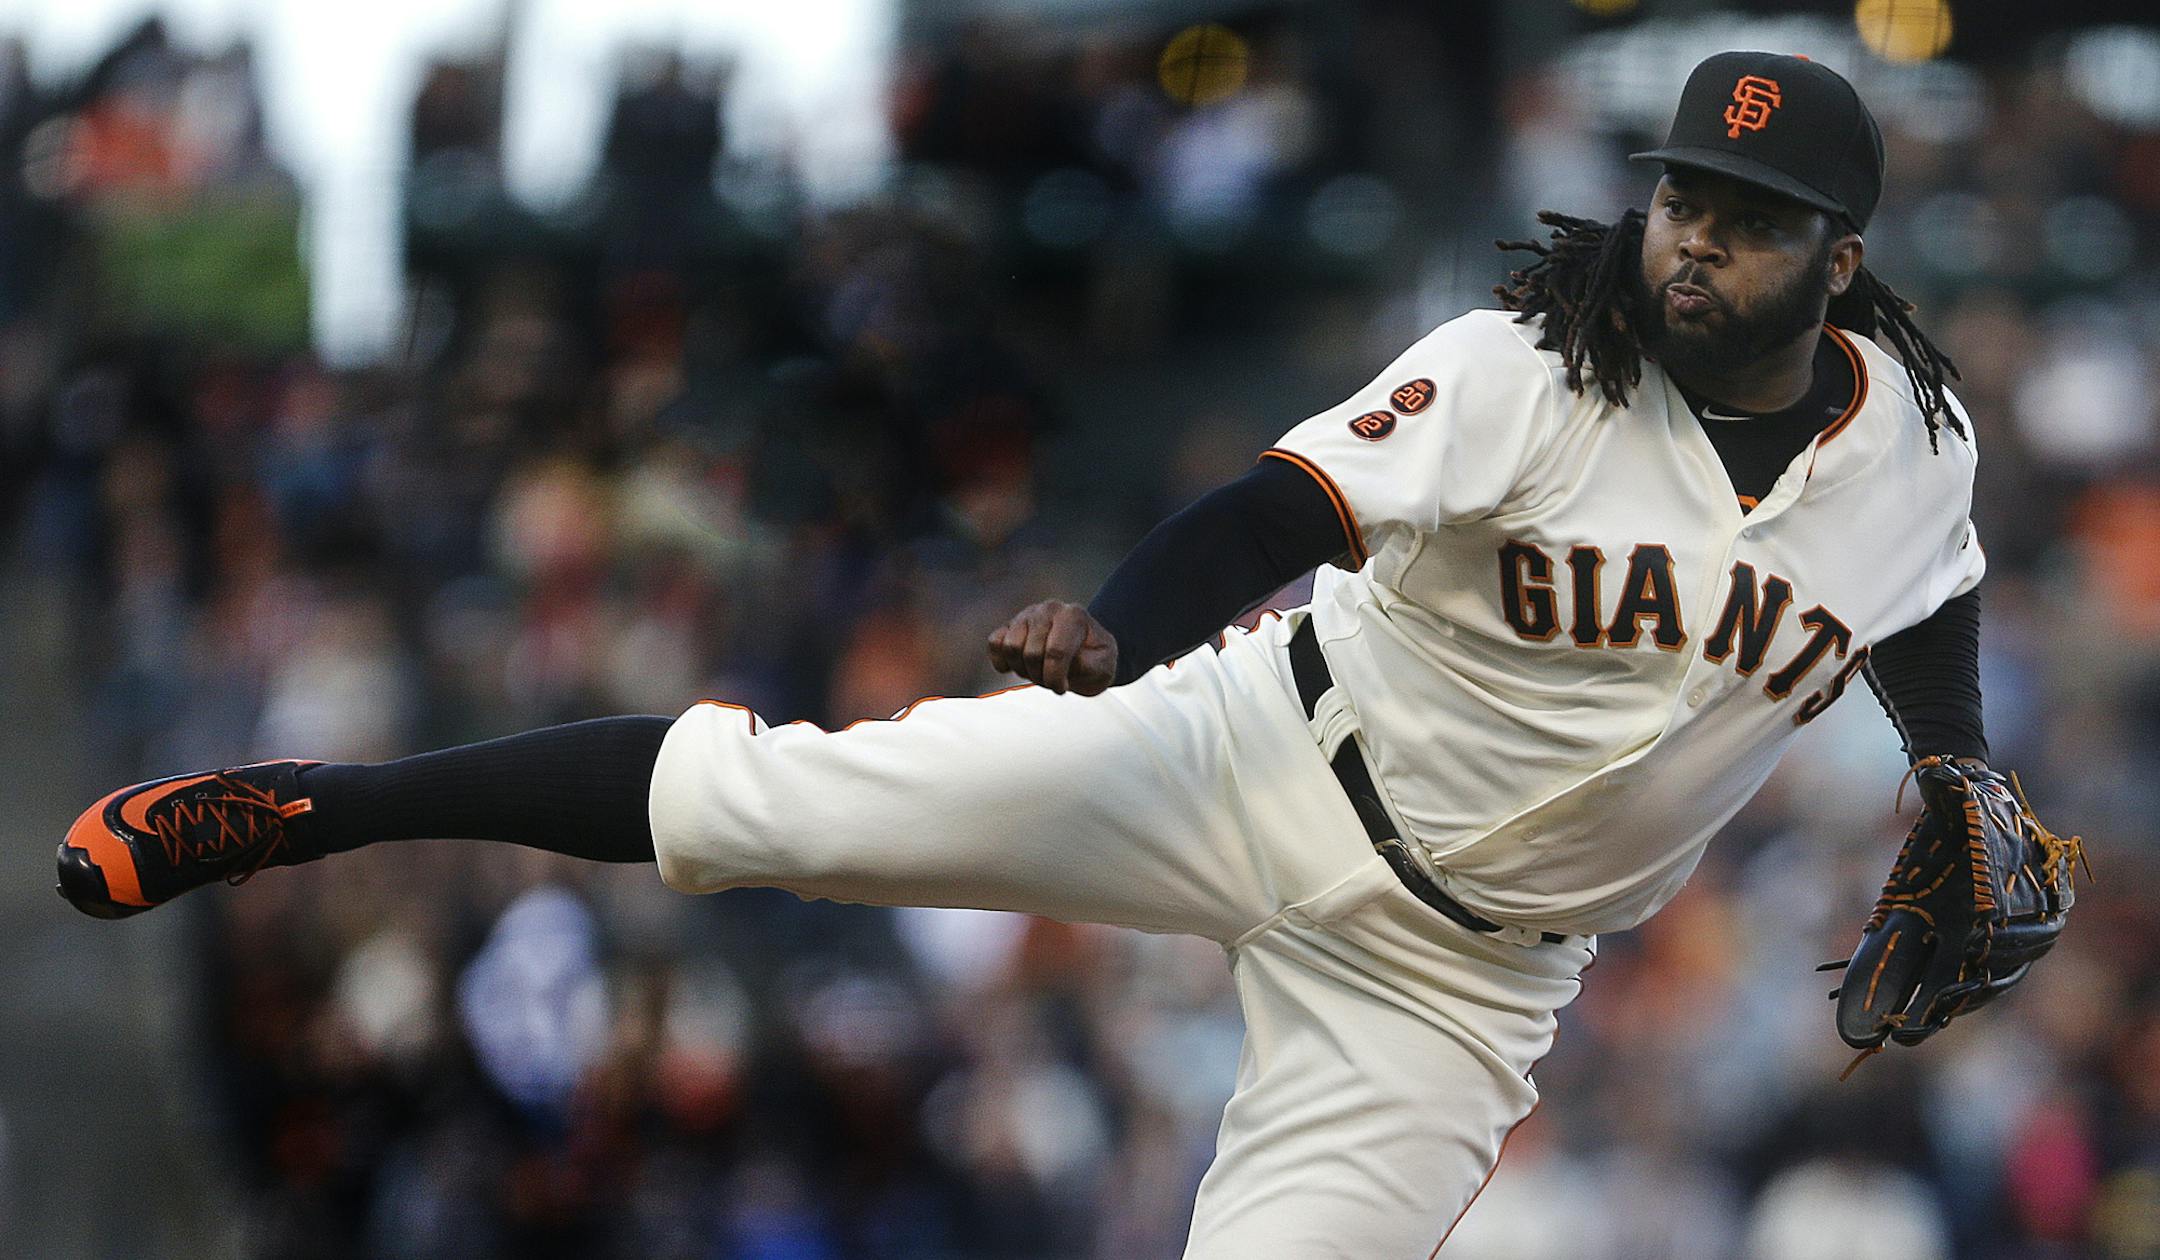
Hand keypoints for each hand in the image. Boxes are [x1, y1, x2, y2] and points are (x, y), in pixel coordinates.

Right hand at [987, 601, 1118, 695]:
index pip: (1056, 651)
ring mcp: (1027, 615)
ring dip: (1023, 670)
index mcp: (1074, 616)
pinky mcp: (1010, 625)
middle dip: (1041, 677)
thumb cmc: (1095, 659)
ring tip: (1039, 673)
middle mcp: (1049, 609)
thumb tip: (1067, 664)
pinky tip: (1017, 667)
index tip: (1062, 688)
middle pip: (1032, 653)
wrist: (1086, 651)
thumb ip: (1088, 665)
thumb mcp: (1103, 666)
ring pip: (1011, 648)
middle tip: (1053, 682)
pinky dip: (1002, 660)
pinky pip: (995, 643)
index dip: (1055, 677)